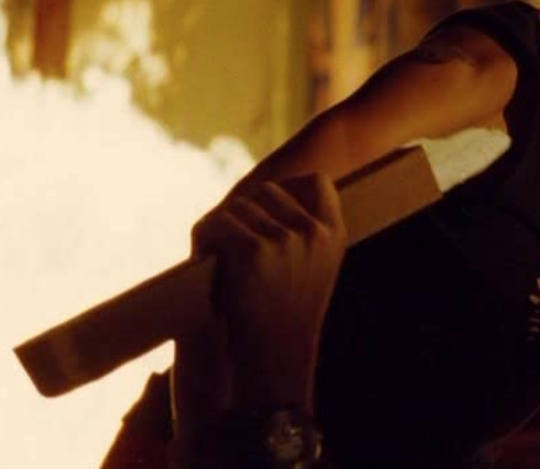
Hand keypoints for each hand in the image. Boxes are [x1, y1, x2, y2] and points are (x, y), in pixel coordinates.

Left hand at [174, 173, 346, 424]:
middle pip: (269, 191)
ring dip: (223, 225)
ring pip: (240, 206)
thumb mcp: (314, 270)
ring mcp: (285, 239)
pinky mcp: (254, 250)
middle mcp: (314, 232)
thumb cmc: (286, 317)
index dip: (288, 185)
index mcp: (334, 235)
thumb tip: (272, 192)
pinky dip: (206, 235)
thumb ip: (305, 233)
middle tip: (231, 237)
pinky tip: (205, 255)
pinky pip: (220, 222)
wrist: (274, 358)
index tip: (266, 203)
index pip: (317, 182)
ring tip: (217, 253)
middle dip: (246, 209)